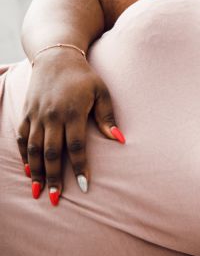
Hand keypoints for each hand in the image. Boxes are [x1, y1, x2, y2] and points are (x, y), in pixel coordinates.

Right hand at [16, 48, 122, 204]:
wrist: (56, 56)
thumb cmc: (85, 77)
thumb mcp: (102, 92)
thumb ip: (108, 117)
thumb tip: (120, 140)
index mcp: (73, 112)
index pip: (76, 146)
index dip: (80, 167)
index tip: (84, 186)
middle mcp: (51, 115)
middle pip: (52, 152)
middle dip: (54, 177)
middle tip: (56, 199)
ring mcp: (36, 115)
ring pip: (34, 148)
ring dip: (36, 171)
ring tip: (38, 191)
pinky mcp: (26, 113)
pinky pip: (24, 138)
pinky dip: (25, 155)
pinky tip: (29, 170)